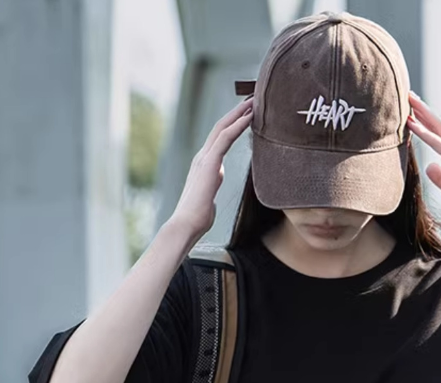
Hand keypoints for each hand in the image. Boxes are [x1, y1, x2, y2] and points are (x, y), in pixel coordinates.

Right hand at [170, 96, 253, 238]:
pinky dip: (238, 125)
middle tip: (252, 99)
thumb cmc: (197, 217)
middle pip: (220, 127)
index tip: (247, 114)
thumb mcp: (208, 196)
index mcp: (204, 165)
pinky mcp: (208, 163)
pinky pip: (225, 138)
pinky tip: (249, 117)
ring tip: (253, 101)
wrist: (186, 224)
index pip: (219, 138)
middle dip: (236, 112)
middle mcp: (202, 157)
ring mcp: (204, 158)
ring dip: (239, 113)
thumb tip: (215, 182)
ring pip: (223, 128)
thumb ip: (212, 184)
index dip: (232, 124)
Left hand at [406, 91, 440, 235]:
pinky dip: (426, 134)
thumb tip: (430, 166)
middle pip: (440, 126)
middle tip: (410, 95)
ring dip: (424, 114)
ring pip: (440, 130)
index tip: (414, 111)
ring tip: (410, 101)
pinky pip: (440, 146)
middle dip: (425, 110)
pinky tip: (413, 125)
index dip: (427, 122)